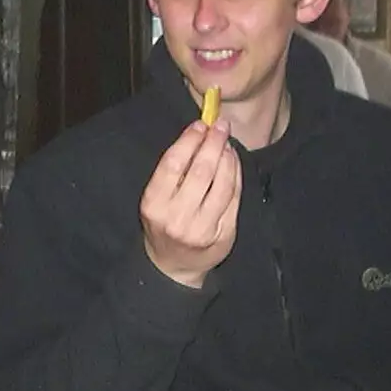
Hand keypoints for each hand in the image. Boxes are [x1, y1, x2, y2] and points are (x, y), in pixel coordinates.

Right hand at [140, 120, 241, 288]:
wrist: (173, 265)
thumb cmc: (164, 222)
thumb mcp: (157, 199)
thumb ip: (173, 171)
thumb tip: (199, 133)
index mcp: (154, 205)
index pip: (173, 164)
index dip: (189, 140)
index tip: (200, 124)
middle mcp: (177, 218)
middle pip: (201, 171)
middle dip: (214, 144)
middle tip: (220, 126)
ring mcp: (203, 229)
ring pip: (223, 184)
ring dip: (228, 158)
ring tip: (227, 144)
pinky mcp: (223, 234)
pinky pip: (234, 198)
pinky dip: (237, 175)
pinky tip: (234, 162)